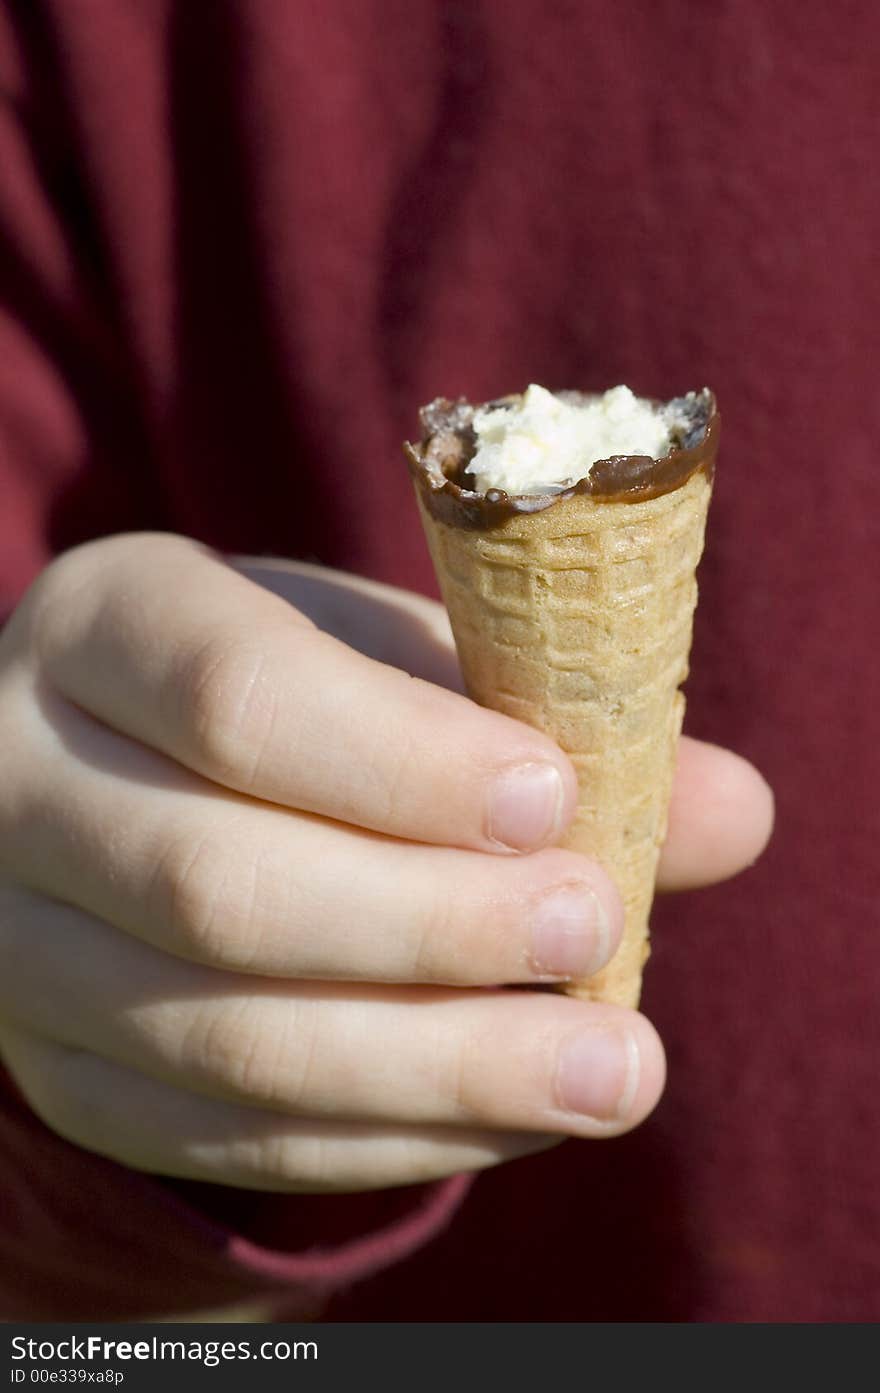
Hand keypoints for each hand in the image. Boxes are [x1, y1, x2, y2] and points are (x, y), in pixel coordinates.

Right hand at [0, 534, 772, 1190]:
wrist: (130, 779)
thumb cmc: (291, 695)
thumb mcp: (392, 661)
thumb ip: (547, 718)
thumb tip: (737, 812)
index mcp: (109, 625)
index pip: (233, 694)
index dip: (398, 761)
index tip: (553, 799)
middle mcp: (24, 780)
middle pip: (214, 884)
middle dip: (427, 926)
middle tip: (593, 930)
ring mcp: (21, 941)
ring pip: (216, 1037)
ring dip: (433, 1066)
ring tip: (608, 1070)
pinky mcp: (59, 1068)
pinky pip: (217, 1136)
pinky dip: (384, 1134)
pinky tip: (514, 1115)